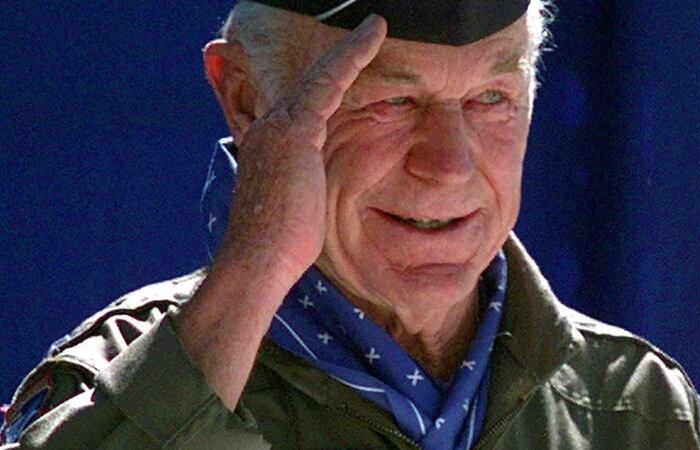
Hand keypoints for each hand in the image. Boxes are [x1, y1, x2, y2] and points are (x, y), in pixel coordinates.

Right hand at [217, 14, 386, 280]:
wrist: (259, 260)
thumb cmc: (282, 247)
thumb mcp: (299, 210)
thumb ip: (308, 189)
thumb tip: (317, 194)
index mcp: (271, 146)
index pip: (305, 106)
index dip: (329, 85)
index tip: (351, 71)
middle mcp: (270, 128)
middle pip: (310, 82)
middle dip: (340, 59)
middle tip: (367, 33)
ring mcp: (279, 126)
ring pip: (320, 75)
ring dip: (350, 49)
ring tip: (376, 27)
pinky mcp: (295, 129)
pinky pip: (329, 80)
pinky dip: (352, 55)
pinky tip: (374, 35)